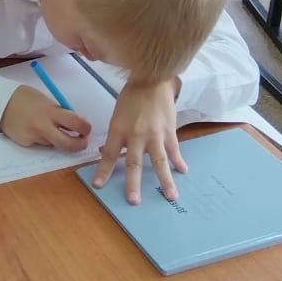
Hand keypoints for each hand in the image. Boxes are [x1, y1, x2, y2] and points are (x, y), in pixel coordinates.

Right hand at [0, 85, 91, 151]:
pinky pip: (41, 144)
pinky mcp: (26, 143)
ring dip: (58, 139)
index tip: (87, 128)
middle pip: (68, 143)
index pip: (75, 123)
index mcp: (49, 111)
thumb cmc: (24, 97)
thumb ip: (60, 112)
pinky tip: (35, 129)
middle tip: (82, 141)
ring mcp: (33, 137)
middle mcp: (42, 126)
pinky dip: (43, 139)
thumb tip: (76, 123)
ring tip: (51, 127)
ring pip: (54, 144)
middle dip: (79, 144)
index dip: (86, 128)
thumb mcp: (45, 100)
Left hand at [92, 78, 185, 204]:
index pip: (110, 154)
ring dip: (165, 180)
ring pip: (159, 161)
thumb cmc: (131, 98)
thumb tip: (105, 153)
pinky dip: (178, 161)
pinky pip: (174, 149)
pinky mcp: (169, 131)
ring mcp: (154, 134)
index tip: (99, 186)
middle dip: (133, 183)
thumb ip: (115, 136)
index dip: (104, 170)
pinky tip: (182, 171)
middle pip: (134, 163)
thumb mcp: (117, 115)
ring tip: (170, 196)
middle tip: (134, 201)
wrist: (152, 80)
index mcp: (119, 129)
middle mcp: (136, 134)